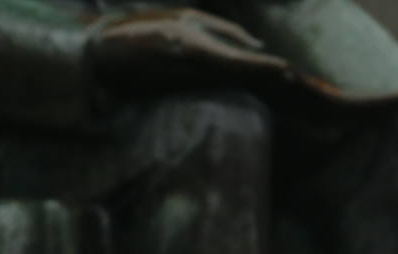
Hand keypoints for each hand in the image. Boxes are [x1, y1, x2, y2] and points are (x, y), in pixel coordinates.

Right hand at [92, 9, 286, 79]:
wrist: (107, 58)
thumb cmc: (146, 28)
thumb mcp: (185, 17)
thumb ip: (222, 29)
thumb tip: (256, 45)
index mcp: (192, 48)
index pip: (235, 62)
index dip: (261, 67)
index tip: (285, 69)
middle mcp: (192, 71)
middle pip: (238, 79)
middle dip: (264, 77)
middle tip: (290, 77)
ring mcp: (188, 86)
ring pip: (230, 85)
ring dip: (253, 82)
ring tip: (277, 78)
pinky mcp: (184, 93)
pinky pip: (217, 87)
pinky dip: (237, 83)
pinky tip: (250, 80)